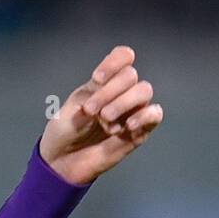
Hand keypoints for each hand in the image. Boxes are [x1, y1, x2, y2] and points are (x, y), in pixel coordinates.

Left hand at [39, 45, 162, 185]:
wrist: (64, 159)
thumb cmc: (65, 130)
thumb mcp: (72, 108)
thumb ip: (92, 94)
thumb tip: (107, 88)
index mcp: (101, 82)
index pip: (122, 58)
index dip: (114, 62)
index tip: (97, 78)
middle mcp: (119, 92)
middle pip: (131, 75)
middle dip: (110, 91)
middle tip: (91, 110)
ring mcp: (131, 110)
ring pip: (144, 91)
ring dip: (124, 102)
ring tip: (105, 120)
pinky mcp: (140, 130)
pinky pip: (154, 114)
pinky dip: (144, 116)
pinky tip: (127, 126)